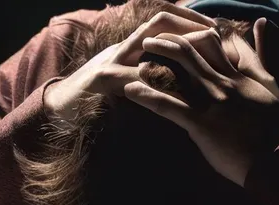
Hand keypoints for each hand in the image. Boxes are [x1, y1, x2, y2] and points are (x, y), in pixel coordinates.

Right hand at [43, 6, 215, 120]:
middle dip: (190, 25)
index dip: (192, 19)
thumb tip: (183, 72)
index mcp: (133, 47)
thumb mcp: (126, 79)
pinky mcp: (101, 81)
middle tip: (217, 35)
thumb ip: (150, 72)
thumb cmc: (97, 99)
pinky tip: (174, 85)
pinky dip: (152, 79)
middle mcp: (124, 47)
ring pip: (148, 42)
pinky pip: (131, 76)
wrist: (58, 111)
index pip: (166, 19)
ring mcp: (112, 61)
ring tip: (203, 52)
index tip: (219, 28)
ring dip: (176, 45)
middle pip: (160, 21)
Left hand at [123, 18, 278, 186]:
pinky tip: (129, 90)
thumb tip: (263, 22)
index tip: (183, 30)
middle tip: (149, 41)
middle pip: (192, 47)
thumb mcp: (275, 86)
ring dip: (153, 60)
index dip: (199, 32)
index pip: (219, 41)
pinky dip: (146, 95)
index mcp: (243, 75)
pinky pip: (168, 105)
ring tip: (135, 57)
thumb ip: (264, 55)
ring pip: (178, 69)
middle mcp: (226, 82)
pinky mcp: (202, 124)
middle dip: (168, 40)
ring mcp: (214, 102)